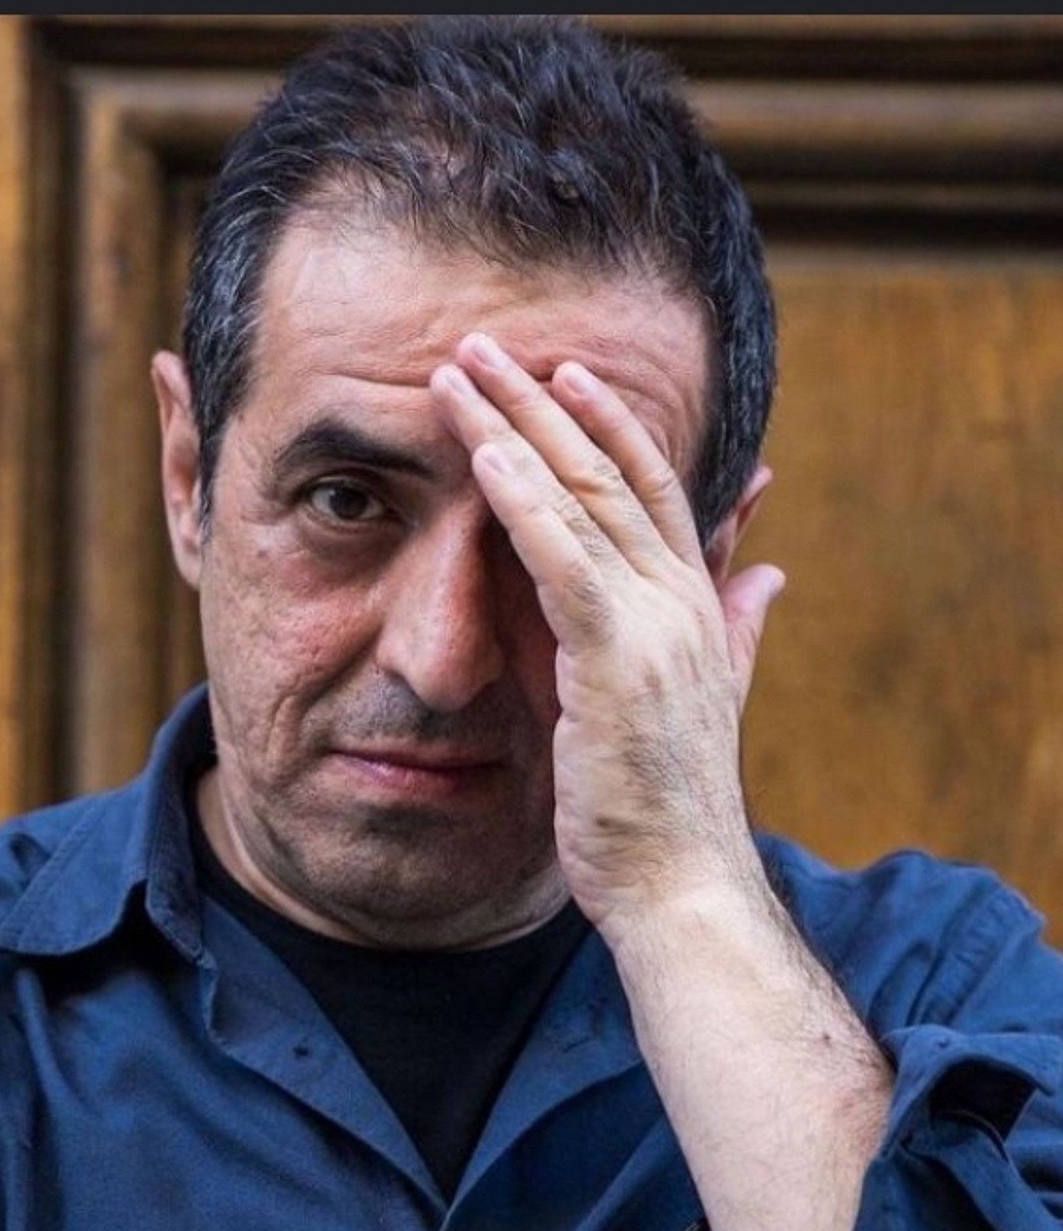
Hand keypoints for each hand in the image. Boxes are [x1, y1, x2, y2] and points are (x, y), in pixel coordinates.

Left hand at [430, 332, 783, 935]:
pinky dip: (523, 501)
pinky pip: (563, 560)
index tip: (558, 372)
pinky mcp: (616, 659)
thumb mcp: (696, 699)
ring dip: (515, 428)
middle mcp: (682, 600)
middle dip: (543, 401)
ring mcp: (653, 625)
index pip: (653, 488)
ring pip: (580, 499)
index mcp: (696, 607)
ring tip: (460, 371)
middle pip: (609, 472)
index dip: (608, 423)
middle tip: (481, 342)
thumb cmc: (670, 807)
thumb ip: (731, 627)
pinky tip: (483, 455)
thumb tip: (770, 575)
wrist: (680, 887)